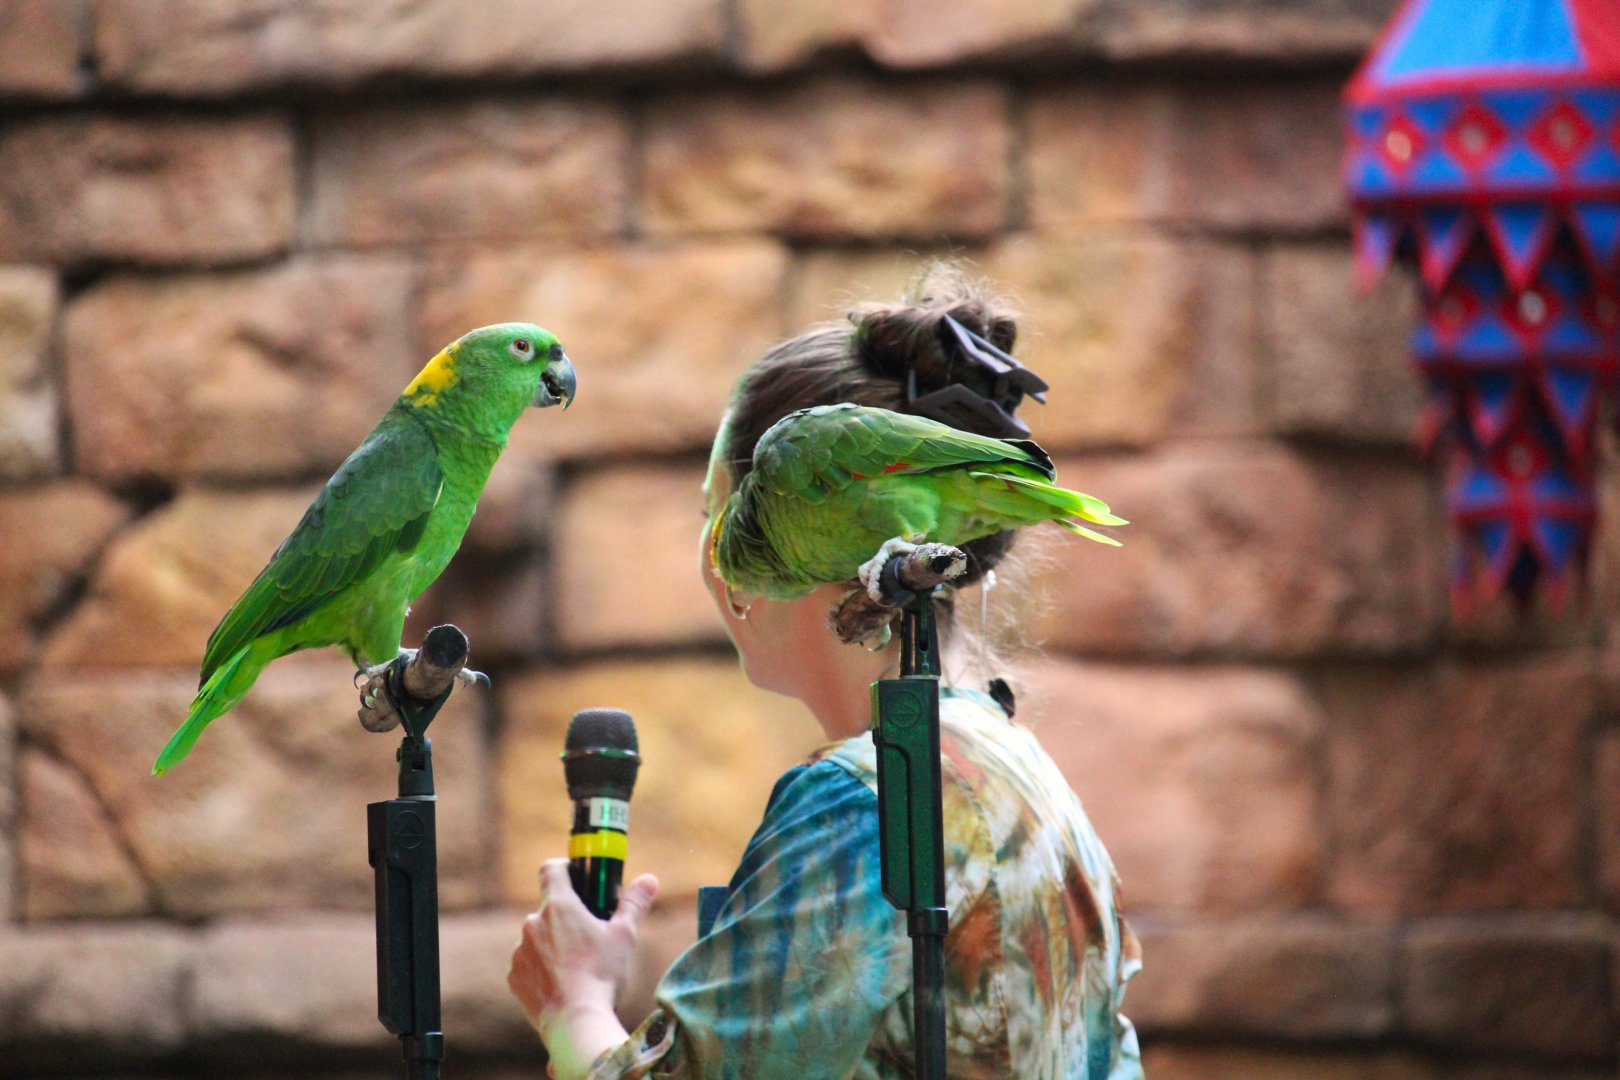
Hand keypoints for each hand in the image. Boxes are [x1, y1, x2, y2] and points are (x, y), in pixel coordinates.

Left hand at [508, 860, 658, 1060]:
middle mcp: (532, 923)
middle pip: (548, 909)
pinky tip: (562, 985)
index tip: (577, 879)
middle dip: (566, 918)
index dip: (564, 869)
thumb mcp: (625, 935)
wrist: (575, 1022)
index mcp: (558, 906)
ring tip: (577, 968)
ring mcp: (520, 951)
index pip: (551, 869)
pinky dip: (541, 970)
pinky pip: (528, 965)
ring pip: (538, 938)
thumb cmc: (601, 975)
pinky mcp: (514, 977)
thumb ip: (635, 903)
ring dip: (553, 945)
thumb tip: (650, 879)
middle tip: (589, 936)